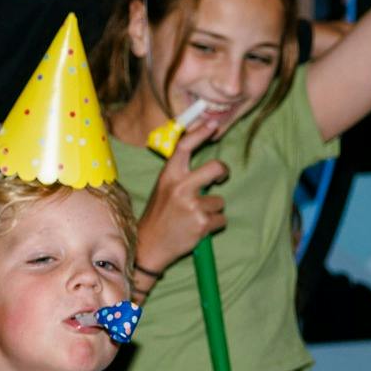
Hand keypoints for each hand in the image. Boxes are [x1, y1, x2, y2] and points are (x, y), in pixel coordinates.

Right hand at [135, 120, 226, 274]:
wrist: (149, 246)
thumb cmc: (159, 216)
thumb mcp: (163, 189)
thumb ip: (180, 175)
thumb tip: (204, 164)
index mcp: (168, 176)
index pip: (185, 147)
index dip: (200, 133)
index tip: (213, 124)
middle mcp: (180, 187)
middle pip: (215, 168)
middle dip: (222, 172)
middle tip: (219, 177)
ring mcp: (192, 205)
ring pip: (219, 201)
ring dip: (212, 210)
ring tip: (193, 218)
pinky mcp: (202, 222)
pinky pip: (221, 219)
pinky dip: (213, 225)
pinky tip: (196, 229)